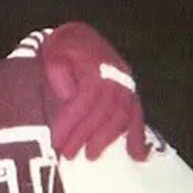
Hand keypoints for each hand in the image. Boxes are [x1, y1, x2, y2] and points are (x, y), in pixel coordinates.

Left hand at [42, 21, 148, 160]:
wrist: (79, 36)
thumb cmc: (62, 49)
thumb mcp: (54, 56)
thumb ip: (59, 74)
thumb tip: (70, 96)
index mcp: (95, 68)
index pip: (83, 100)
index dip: (71, 122)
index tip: (56, 141)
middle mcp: (116, 76)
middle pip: (103, 112)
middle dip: (85, 136)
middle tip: (68, 155)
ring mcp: (126, 84)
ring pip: (121, 115)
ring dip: (107, 138)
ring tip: (91, 156)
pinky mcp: (130, 91)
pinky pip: (138, 114)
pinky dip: (138, 136)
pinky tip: (137, 156)